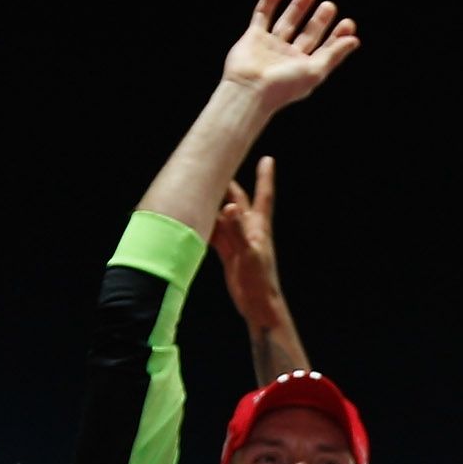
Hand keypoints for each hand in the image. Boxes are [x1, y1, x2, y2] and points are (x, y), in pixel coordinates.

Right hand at [213, 158, 286, 333]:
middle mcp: (249, 229)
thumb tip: (228, 207)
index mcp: (259, 226)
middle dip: (229, 184)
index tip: (268, 159)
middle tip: (217, 165)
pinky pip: (215, 234)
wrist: (258, 305)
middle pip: (237, 200)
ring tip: (198, 187)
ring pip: (222, 216)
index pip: (263, 195)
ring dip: (212, 203)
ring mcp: (238, 240)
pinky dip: (206, 225)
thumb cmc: (260, 281)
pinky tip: (194, 218)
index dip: (265, 177)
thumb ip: (237, 230)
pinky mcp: (229, 253)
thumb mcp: (248, 254)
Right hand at [223, 0, 359, 114]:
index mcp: (305, 68)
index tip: (348, 22)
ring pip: (286, 22)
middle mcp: (288, 57)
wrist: (250, 89)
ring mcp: (270, 46)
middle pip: (307, 34)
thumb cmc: (284, 85)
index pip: (325, 49)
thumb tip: (354, 40)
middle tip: (329, 5)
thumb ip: (334, 54)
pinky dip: (269, 0)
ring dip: (297, 7)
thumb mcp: (315, 70)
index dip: (337, 36)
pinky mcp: (253, 37)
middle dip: (319, 20)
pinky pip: (262, 14)